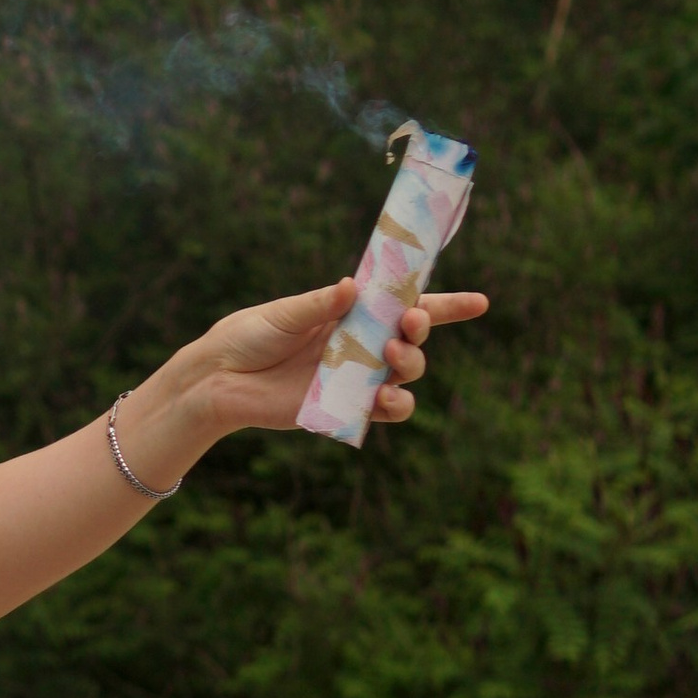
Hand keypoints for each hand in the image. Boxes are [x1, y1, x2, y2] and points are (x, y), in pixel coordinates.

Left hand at [188, 278, 489, 436]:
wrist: (217, 379)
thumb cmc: (248, 336)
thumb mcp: (283, 314)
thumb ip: (319, 305)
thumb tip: (351, 287)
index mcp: (351, 313)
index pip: (406, 304)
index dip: (446, 305)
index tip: (481, 303)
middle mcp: (360, 344)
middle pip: (412, 339)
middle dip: (420, 330)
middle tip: (407, 324)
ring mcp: (355, 377)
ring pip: (405, 376)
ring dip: (410, 365)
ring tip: (390, 358)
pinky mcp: (343, 407)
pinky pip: (384, 411)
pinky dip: (394, 405)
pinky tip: (385, 399)